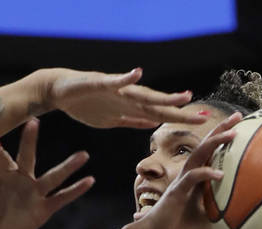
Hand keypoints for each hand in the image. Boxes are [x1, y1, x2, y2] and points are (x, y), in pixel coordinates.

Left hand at [0, 119, 93, 228]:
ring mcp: (35, 192)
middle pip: (29, 156)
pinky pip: (62, 198)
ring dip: (69, 166)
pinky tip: (89, 181)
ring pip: (54, 176)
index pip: (2, 156)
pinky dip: (76, 190)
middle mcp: (23, 177)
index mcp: (5, 170)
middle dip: (30, 140)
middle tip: (34, 120)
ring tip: (84, 154)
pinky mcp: (43, 209)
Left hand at [36, 68, 205, 128]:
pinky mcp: (110, 118)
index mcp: (125, 93)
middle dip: (180, 113)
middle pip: (158, 107)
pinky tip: (155, 123)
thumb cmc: (73, 85)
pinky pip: (131, 121)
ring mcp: (120, 108)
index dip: (173, 102)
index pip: (154, 98)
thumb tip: (138, 72)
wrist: (57, 90)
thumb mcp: (93, 83)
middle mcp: (126, 100)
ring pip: (149, 113)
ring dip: (168, 116)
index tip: (192, 101)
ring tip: (187, 116)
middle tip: (203, 116)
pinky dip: (143, 122)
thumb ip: (117, 80)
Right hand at [134, 113, 242, 228]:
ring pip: (198, 155)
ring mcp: (181, 181)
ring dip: (215, 143)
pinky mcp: (177, 192)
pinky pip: (192, 178)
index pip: (209, 153)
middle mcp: (186, 175)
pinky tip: (220, 174)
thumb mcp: (204, 218)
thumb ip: (218, 210)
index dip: (221, 138)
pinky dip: (206, 173)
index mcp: (193, 179)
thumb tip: (240, 212)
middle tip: (237, 116)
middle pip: (204, 146)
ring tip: (233, 133)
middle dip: (220, 129)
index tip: (238, 126)